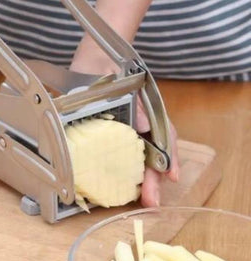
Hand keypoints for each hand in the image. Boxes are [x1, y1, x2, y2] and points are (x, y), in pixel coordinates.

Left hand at [70, 37, 179, 206]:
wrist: (90, 58)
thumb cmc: (106, 66)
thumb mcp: (118, 80)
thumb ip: (132, 101)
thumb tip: (143, 125)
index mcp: (146, 110)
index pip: (164, 136)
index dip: (169, 157)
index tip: (171, 176)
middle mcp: (138, 122)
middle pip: (152, 152)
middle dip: (154, 178)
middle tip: (152, 201)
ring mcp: (123, 128)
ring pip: (136, 155)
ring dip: (139, 178)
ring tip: (142, 199)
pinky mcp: (104, 132)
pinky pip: (115, 152)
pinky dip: (118, 167)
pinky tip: (117, 182)